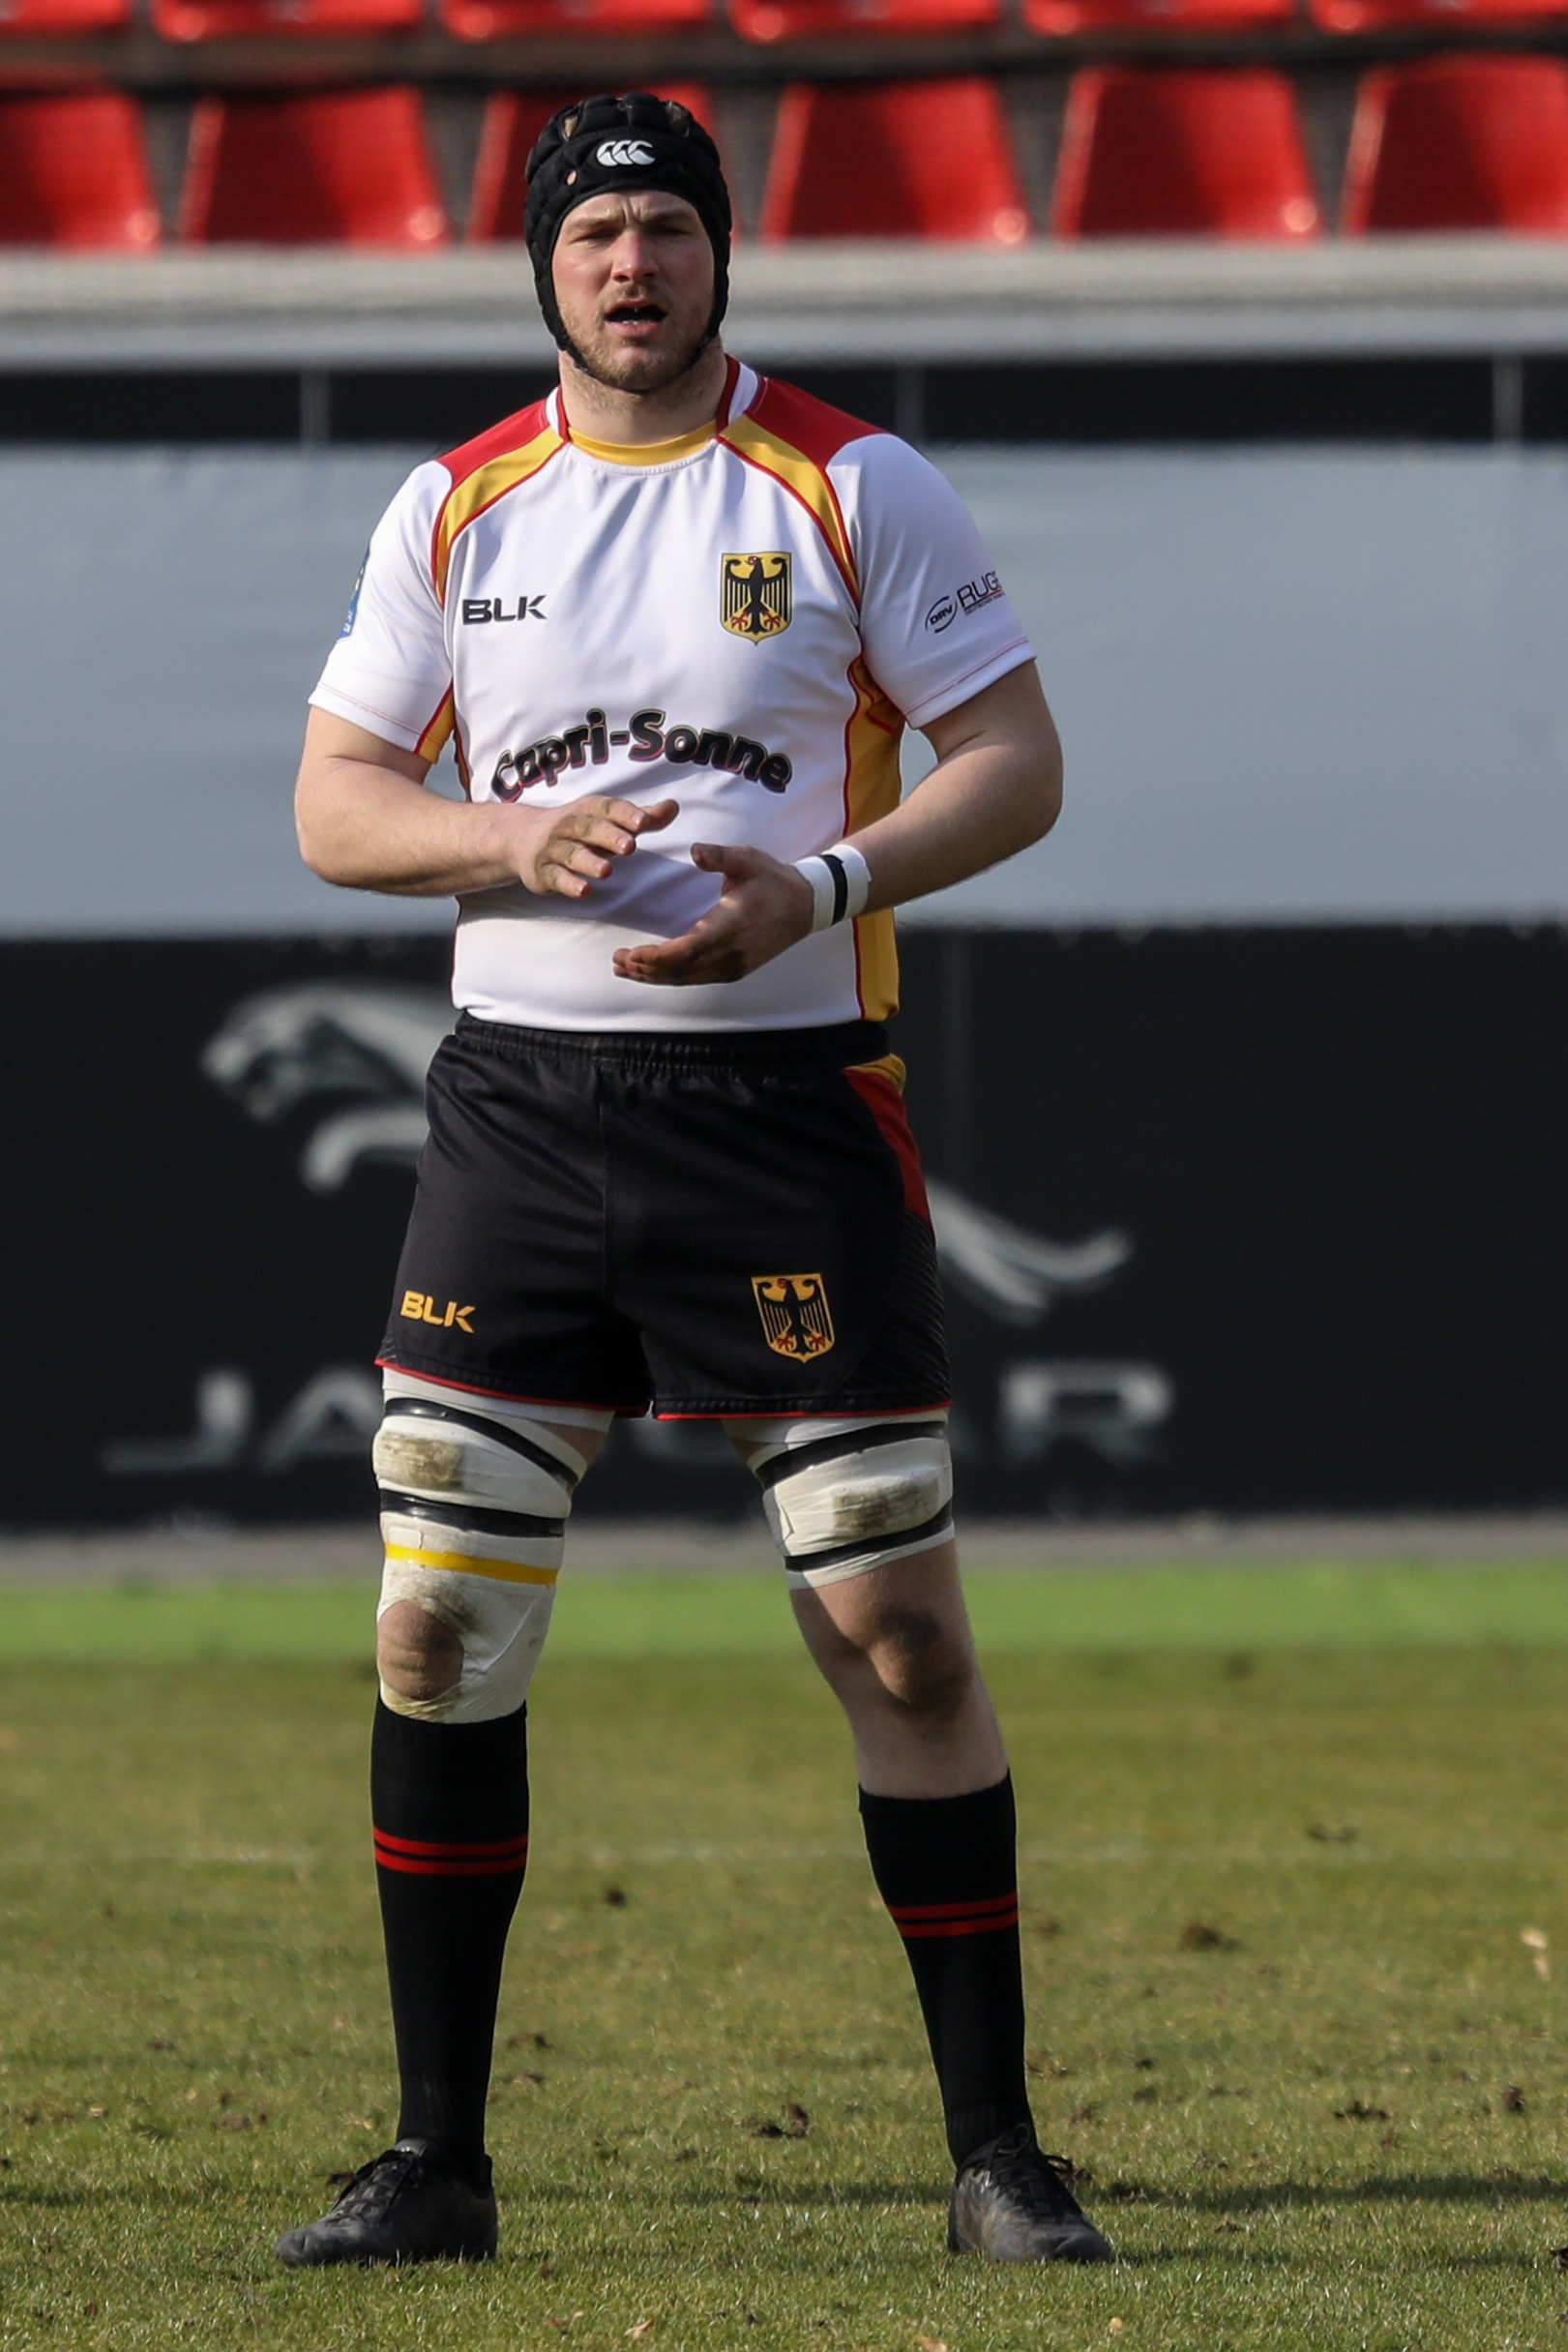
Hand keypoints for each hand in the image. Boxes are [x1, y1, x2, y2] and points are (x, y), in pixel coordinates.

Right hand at [509, 795, 677, 897]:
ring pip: (571, 854)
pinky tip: (583, 890)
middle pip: (588, 828)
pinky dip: (568, 883)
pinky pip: (555, 877)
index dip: (625, 814)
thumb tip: (673, 806)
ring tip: (607, 871)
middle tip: (630, 846)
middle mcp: (569, 826)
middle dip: (609, 836)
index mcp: (588, 810)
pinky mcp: (543, 872)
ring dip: (588, 861)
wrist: (523, 838)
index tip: (644, 821)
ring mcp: (554, 849)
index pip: (608, 808)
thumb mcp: (607, 820)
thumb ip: (641, 817)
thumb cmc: (579, 830)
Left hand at [612, 841, 814, 986]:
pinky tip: (654, 972)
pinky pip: (696, 979)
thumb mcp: (747, 859)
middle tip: (617, 961)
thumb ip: (719, 856)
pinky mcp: (734, 970)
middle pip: (679, 971)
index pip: (684, 952)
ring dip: (654, 976)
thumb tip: (695, 850)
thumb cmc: (773, 880)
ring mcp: (733, 966)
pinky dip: (671, 977)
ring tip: (626, 969)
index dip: (654, 957)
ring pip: (686, 979)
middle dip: (645, 968)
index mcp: (728, 927)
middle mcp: (729, 954)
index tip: (630, 952)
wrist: (806, 905)